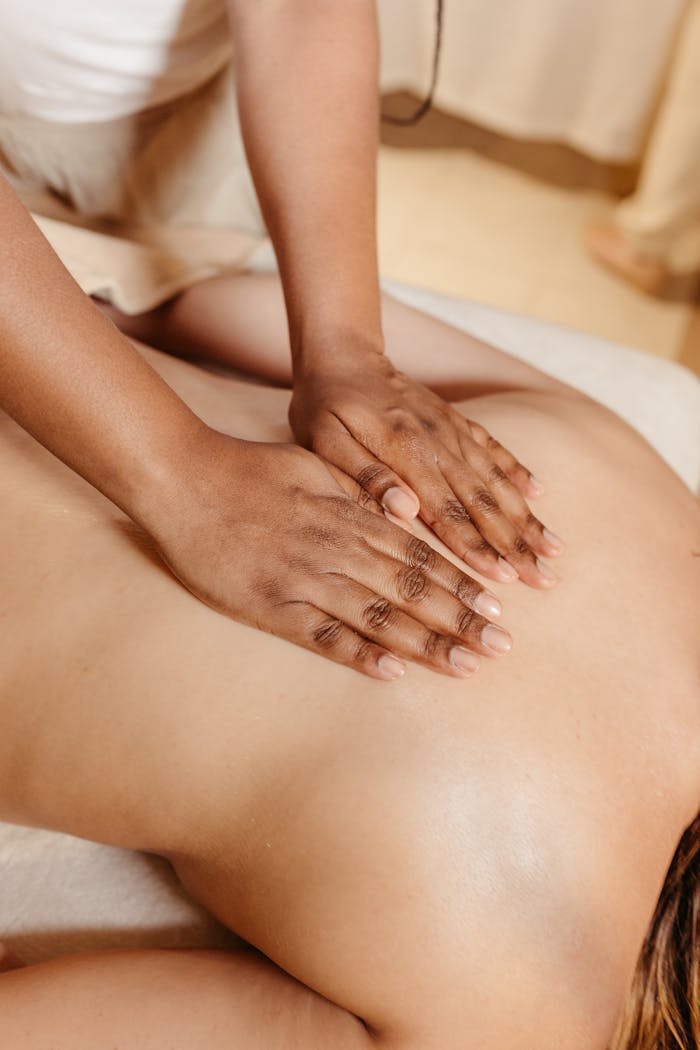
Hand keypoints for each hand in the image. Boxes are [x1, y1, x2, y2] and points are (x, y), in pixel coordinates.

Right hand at [151, 430, 511, 679]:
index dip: (461, 582)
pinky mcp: (274, 609)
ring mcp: (307, 582)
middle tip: (502, 646)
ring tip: (466, 665)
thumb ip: (362, 489)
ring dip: (427, 642)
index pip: (420, 555)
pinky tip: (394, 672)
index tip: (496, 605)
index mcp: (351, 516)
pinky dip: (360, 654)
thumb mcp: (316, 465)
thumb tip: (406, 506)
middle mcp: (338, 550)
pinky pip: (324, 636)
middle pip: (412, 590)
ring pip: (379, 616)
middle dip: (461, 620)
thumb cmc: (251, 470)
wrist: (185, 481)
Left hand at [289, 352, 562, 587]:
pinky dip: (517, 472)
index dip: (476, 547)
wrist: (344, 354)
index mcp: (407, 454)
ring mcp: (452, 431)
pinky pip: (493, 449)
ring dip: (526, 517)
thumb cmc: (326, 407)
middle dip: (516, 544)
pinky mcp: (456, 421)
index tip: (504, 578)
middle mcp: (439, 443)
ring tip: (553, 550)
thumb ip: (366, 478)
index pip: (448, 511)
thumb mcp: (326, 444)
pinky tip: (538, 494)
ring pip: (496, 481)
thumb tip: (405, 512)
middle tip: (546, 580)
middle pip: (484, 503)